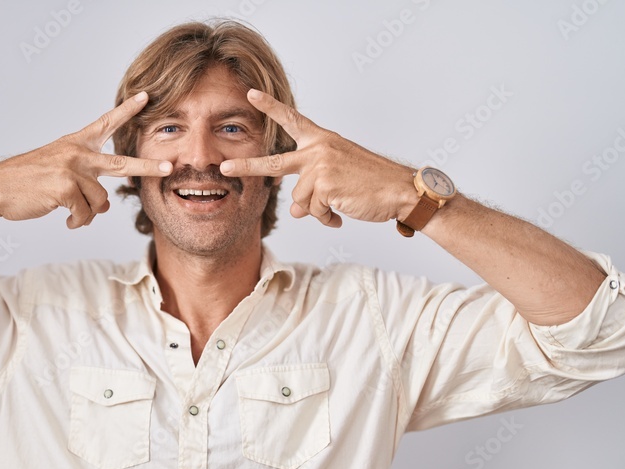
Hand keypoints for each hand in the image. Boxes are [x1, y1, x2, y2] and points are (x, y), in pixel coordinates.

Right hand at [0, 92, 171, 227]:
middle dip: (147, 167)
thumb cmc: (27, 181)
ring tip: (74, 216)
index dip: (127, 110)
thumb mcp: (58, 171)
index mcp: (76, 144)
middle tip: (168, 167)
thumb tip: (107, 206)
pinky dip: (78, 222)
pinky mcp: (65, 189)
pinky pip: (85, 214)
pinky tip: (67, 221)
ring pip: (101, 202)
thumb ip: (86, 181)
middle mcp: (77, 154)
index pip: (106, 123)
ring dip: (89, 214)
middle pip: (121, 163)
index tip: (146, 97)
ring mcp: (71, 170)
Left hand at [220, 89, 413, 227]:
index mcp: (322, 141)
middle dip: (246, 166)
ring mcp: (320, 167)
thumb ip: (311, 188)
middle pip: (273, 163)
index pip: (292, 120)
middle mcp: (318, 149)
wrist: (400, 190)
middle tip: (224, 166)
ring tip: (339, 204)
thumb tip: (295, 211)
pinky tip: (341, 213)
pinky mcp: (324, 185)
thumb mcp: (336, 179)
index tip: (251, 94)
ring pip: (300, 201)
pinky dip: (327, 218)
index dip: (270, 107)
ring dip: (318, 210)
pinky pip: (314, 211)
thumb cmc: (372, 182)